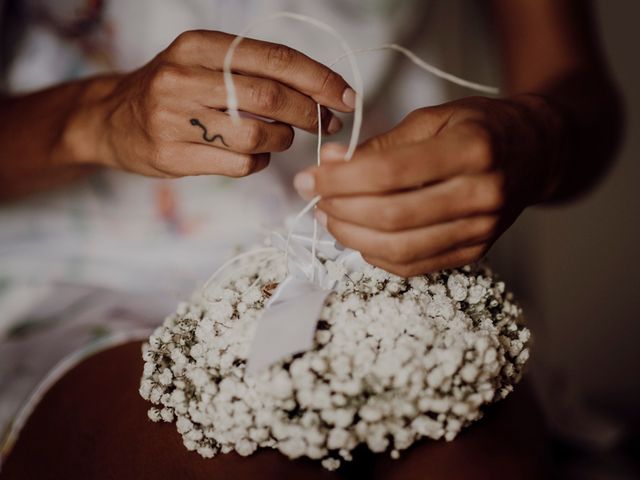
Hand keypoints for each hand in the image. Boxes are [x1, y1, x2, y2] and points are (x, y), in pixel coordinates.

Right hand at [72, 30, 354, 176]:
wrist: (112, 119)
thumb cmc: (174, 90)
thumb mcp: (204, 62)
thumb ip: (253, 69)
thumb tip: (319, 91)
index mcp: (199, 45)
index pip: (274, 58)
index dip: (318, 79)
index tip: (345, 96)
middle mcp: (185, 77)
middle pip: (270, 97)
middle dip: (310, 113)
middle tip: (327, 124)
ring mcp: (176, 118)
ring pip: (257, 135)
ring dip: (283, 141)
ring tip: (281, 138)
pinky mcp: (174, 155)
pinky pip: (240, 164)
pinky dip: (260, 162)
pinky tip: (254, 155)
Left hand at [293, 95, 562, 275]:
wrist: (535, 153)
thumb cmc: (479, 127)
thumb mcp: (433, 118)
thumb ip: (381, 144)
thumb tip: (329, 162)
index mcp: (472, 148)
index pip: (390, 173)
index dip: (340, 180)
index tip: (309, 178)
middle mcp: (482, 193)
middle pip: (393, 216)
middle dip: (340, 210)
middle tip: (315, 198)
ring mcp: (482, 229)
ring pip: (401, 248)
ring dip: (353, 237)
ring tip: (330, 219)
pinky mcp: (476, 251)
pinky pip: (416, 266)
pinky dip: (378, 257)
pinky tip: (359, 238)